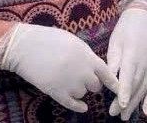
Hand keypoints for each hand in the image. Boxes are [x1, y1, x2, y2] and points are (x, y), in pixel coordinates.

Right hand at [0, 23, 118, 112]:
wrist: (25, 46)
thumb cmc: (48, 39)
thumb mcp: (73, 42)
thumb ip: (86, 55)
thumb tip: (93, 65)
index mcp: (87, 56)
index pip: (107, 73)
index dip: (113, 82)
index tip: (121, 89)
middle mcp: (82, 71)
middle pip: (95, 86)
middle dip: (92, 84)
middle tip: (82, 78)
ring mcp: (69, 83)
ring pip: (82, 94)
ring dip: (79, 91)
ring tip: (68, 81)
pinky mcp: (56, 92)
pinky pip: (72, 104)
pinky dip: (78, 106)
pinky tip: (82, 107)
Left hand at [107, 7, 146, 119]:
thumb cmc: (126, 29)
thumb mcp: (116, 42)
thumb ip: (114, 61)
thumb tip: (108, 78)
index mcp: (133, 55)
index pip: (129, 76)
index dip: (125, 91)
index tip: (120, 104)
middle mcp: (146, 62)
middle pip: (136, 85)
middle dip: (126, 102)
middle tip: (116, 114)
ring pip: (145, 88)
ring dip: (136, 103)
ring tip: (126, 116)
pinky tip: (146, 110)